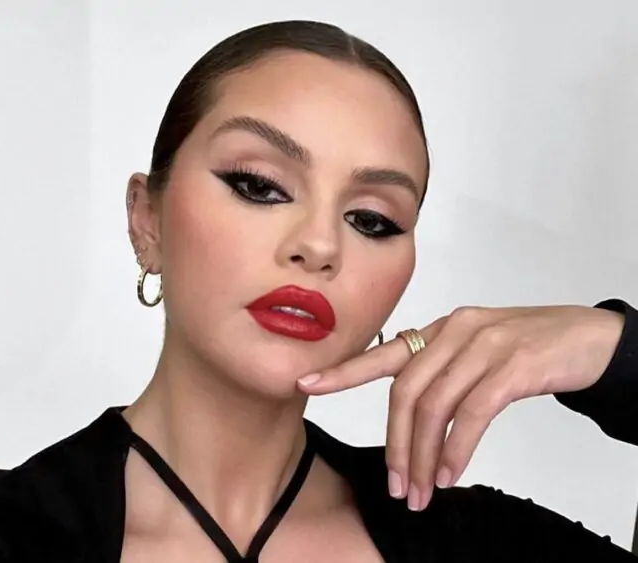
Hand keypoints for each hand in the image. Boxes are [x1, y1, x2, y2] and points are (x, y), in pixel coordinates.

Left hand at [297, 305, 623, 510]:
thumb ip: (443, 372)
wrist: (588, 338)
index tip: (307, 383)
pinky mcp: (513, 365)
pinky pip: (472, 413)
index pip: (383, 352)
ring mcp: (483, 345)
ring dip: (425, 456)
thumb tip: (411, 418)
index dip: (343, 370)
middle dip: (397, 445)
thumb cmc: (528, 349)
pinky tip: (452, 474)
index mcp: (440, 329)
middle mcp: (454, 331)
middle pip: (406, 392)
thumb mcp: (477, 352)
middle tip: (398, 486)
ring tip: (423, 491)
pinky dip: (457, 448)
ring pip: (435, 407)